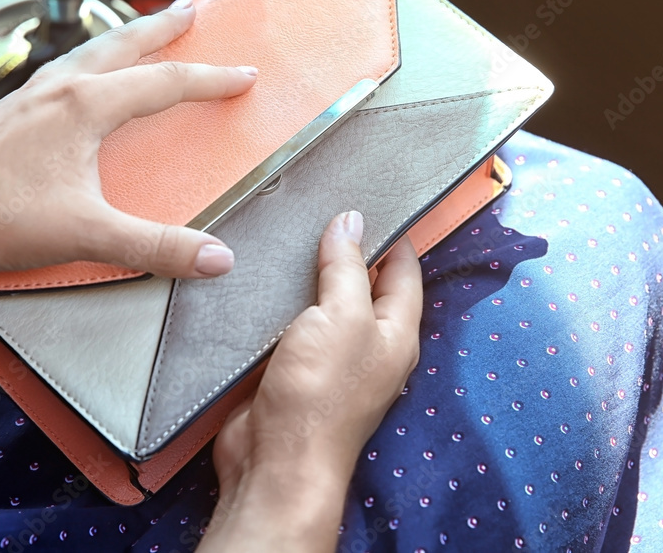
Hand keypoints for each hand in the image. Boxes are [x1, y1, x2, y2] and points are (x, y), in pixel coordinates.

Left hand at [0, 0, 257, 361]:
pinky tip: (77, 82)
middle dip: (162, 28)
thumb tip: (216, 258)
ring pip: (87, 53)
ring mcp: (28, 97)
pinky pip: (59, 73)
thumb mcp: (86, 234)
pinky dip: (85, 63)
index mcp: (85, 106)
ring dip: (122, 40)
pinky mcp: (7, 114)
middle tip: (189, 10)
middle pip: (123, 45)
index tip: (242, 76)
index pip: (164, 82)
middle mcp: (58, 90)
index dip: (210, 79)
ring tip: (139, 35)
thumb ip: (155, 246)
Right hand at [197, 211, 422, 552]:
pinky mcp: (290, 368)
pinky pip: (290, 325)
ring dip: (306, 276)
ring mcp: (328, 358)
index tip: (366, 200)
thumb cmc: (320, 392)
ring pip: (322, 304)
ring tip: (284, 235)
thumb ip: (348, 269)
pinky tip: (259, 280)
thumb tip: (351, 222)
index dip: (390, 235)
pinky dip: (278, 303)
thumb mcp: (342, 317)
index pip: (403, 272)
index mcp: (395, 332)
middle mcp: (367, 345)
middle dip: (343, 250)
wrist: (275, 461)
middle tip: (317, 210)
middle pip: (362, 285)